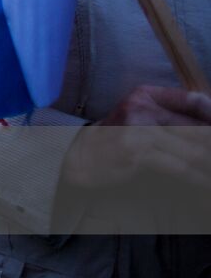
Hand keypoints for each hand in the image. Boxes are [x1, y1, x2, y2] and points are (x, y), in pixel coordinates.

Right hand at [60, 85, 210, 189]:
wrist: (79, 157)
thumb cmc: (113, 140)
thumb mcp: (137, 117)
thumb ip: (167, 116)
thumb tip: (206, 126)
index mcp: (145, 94)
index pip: (193, 101)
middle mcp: (142, 106)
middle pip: (196, 128)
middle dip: (210, 147)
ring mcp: (138, 128)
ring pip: (191, 149)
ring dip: (207, 164)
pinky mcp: (137, 151)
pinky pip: (178, 166)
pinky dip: (196, 177)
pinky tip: (203, 183)